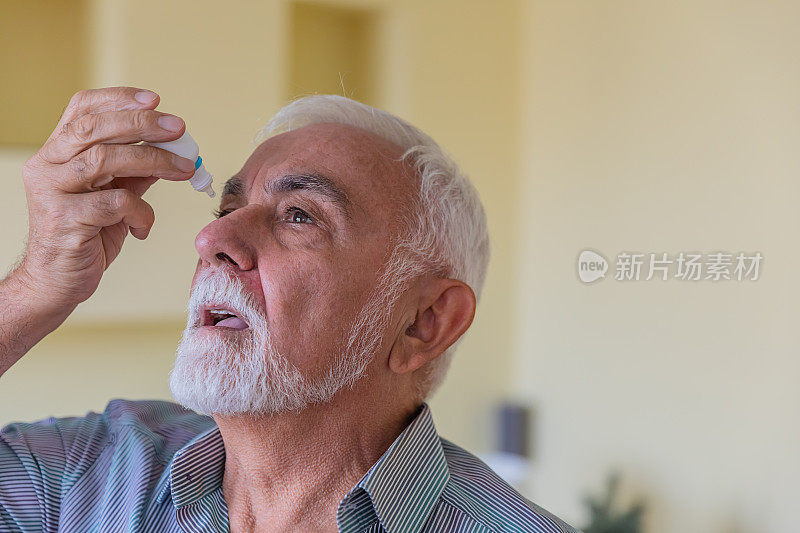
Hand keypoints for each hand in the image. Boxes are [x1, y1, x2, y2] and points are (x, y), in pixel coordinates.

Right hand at [16, 86, 195, 310]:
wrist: (58, 282)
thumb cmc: (87, 236)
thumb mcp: (115, 195)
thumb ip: (135, 171)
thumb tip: (173, 148)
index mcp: (57, 152)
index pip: (81, 108)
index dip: (119, 99)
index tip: (156, 100)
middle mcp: (48, 166)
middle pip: (94, 128)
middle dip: (142, 124)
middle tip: (179, 128)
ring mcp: (52, 192)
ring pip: (104, 160)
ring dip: (152, 160)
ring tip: (184, 170)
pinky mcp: (65, 220)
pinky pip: (115, 204)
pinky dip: (141, 212)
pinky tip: (143, 227)